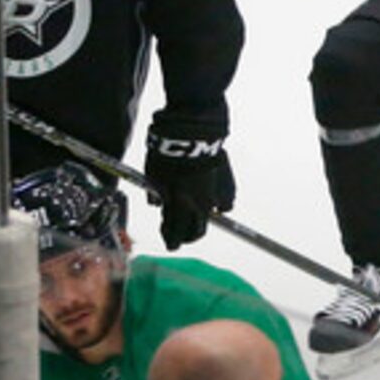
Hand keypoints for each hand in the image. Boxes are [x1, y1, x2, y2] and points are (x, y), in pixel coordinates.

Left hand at [146, 108, 233, 248]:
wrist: (192, 134)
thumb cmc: (167, 154)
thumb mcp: (153, 175)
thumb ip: (156, 194)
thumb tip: (158, 205)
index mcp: (180, 205)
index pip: (177, 232)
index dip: (172, 240)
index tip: (171, 245)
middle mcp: (199, 205)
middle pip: (197, 231)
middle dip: (187, 236)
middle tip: (181, 235)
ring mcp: (215, 195)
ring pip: (209, 217)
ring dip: (200, 220)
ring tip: (194, 217)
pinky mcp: (226, 184)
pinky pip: (223, 202)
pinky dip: (217, 204)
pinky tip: (212, 201)